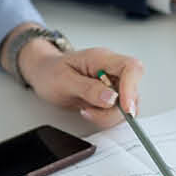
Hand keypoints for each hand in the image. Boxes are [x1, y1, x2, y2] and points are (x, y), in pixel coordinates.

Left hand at [17, 39, 142, 127]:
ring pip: (128, 105)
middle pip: (132, 90)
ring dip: (108, 115)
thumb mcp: (63, 80)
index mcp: (102, 58)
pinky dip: (106, 117)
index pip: (131, 68)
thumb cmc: (50, 72)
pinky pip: (118, 111)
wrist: (43, 73)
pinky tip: (89, 111)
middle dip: (115, 109)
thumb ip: (88, 89)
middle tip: (90, 112)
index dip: (132, 88)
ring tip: (85, 110)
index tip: (125, 108)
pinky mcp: (111, 96)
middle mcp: (112, 69)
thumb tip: (111, 98)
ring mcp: (113, 83)